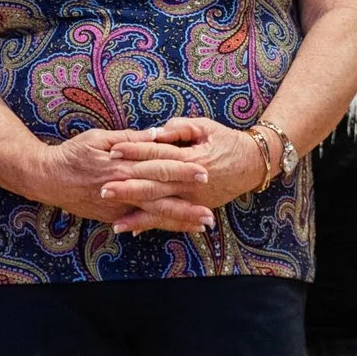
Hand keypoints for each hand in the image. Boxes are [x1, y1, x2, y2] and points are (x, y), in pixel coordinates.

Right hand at [32, 128, 212, 234]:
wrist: (47, 179)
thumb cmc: (73, 153)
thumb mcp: (99, 138)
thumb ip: (130, 138)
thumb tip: (157, 134)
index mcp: (122, 166)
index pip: (159, 167)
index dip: (183, 171)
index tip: (205, 171)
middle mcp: (123, 189)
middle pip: (161, 198)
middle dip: (187, 206)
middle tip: (210, 212)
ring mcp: (118, 207)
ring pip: (153, 216)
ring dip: (179, 221)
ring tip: (201, 225)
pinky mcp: (112, 217)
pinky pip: (140, 223)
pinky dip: (159, 226)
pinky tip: (176, 229)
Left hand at [106, 117, 269, 213]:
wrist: (253, 164)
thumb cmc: (227, 140)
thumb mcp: (205, 127)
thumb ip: (180, 128)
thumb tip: (155, 132)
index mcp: (192, 157)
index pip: (158, 154)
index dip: (135, 152)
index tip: (113, 150)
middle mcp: (191, 182)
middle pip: (155, 185)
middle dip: (128, 188)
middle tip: (104, 190)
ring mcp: (194, 199)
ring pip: (161, 207)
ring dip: (137, 214)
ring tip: (114, 220)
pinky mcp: (195, 208)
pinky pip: (170, 218)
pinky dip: (151, 223)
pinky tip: (132, 228)